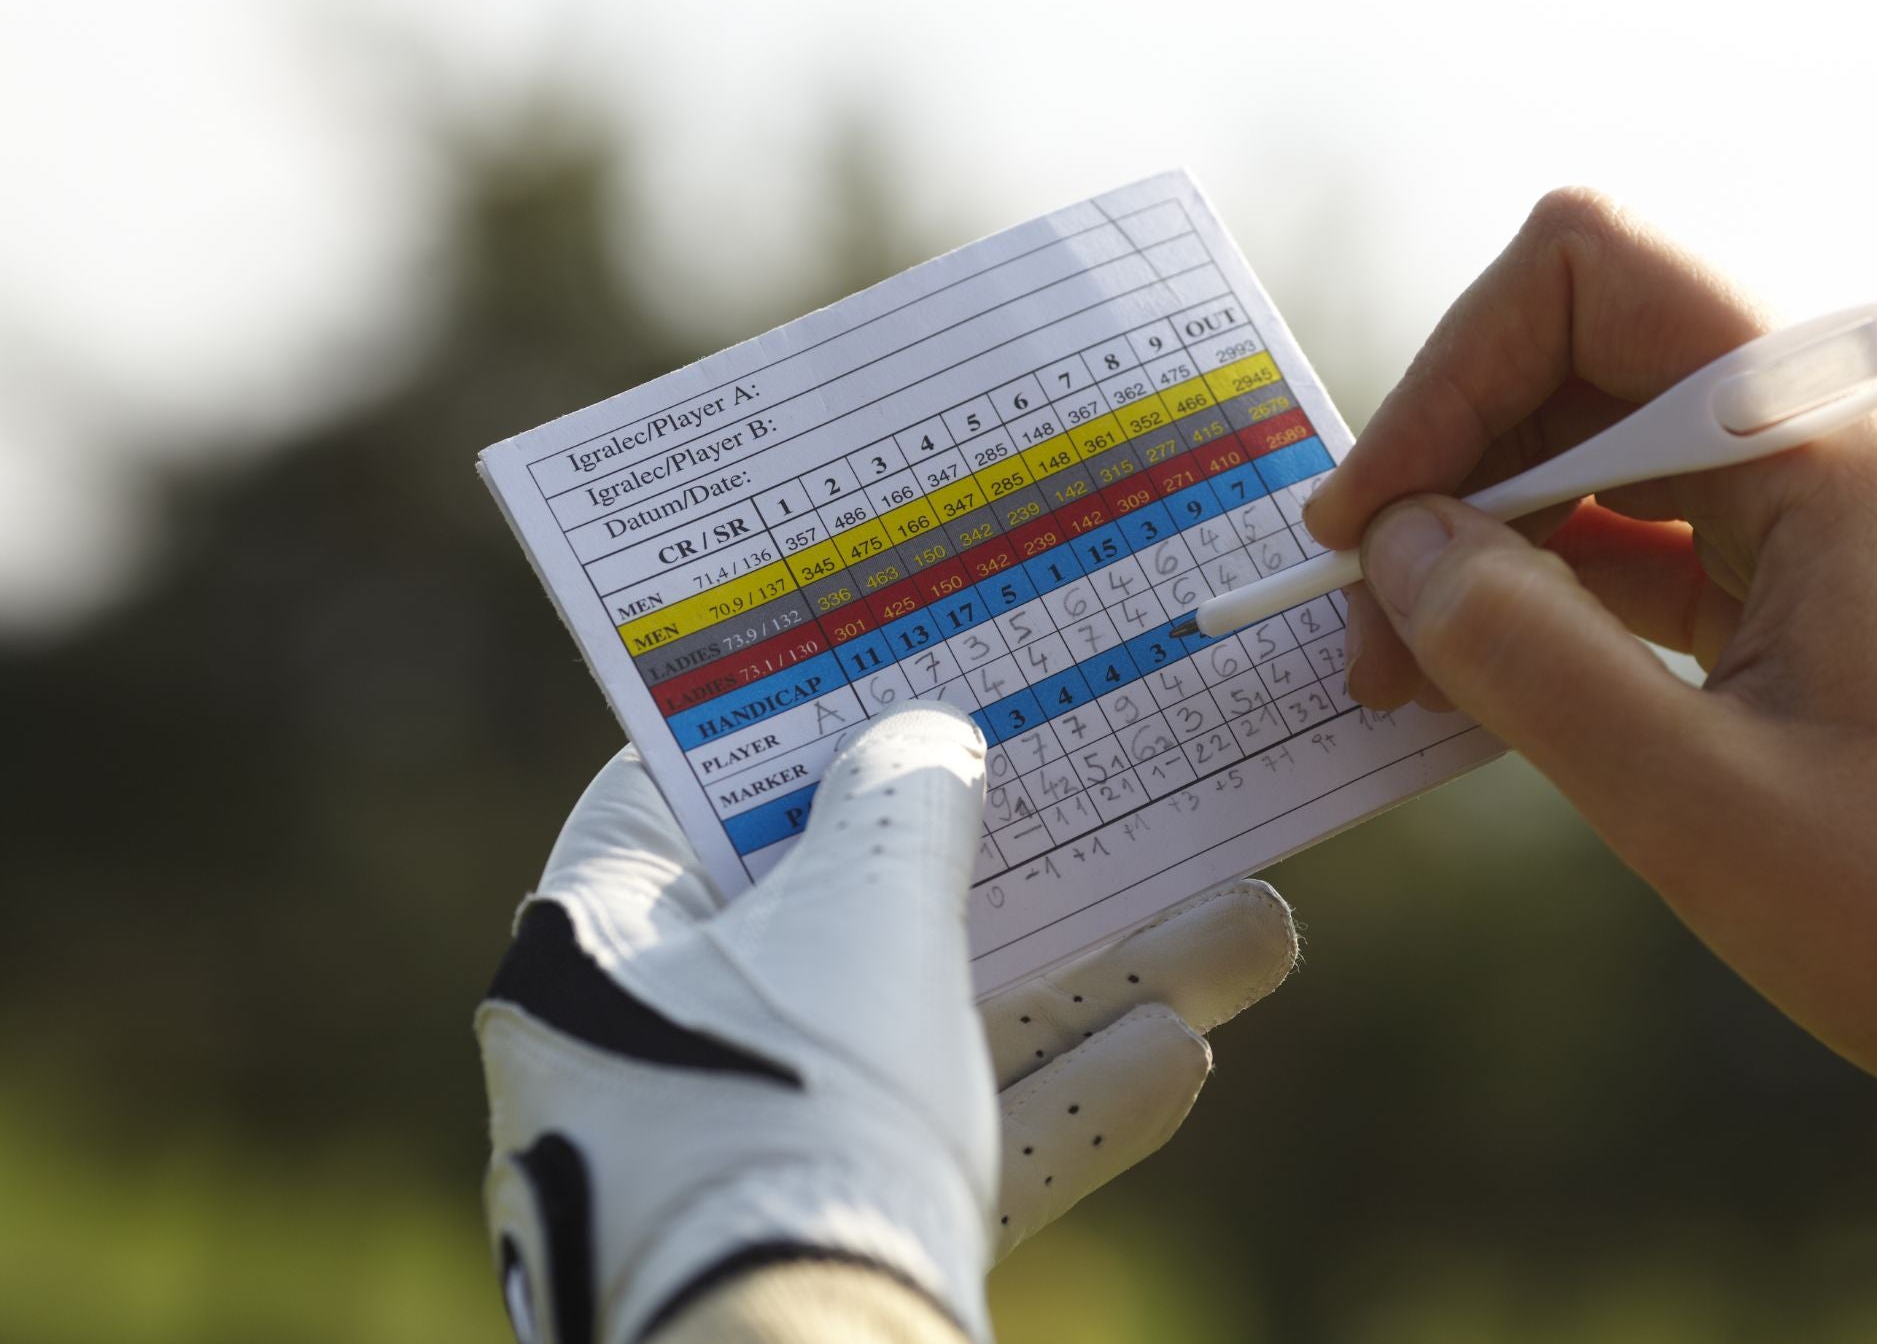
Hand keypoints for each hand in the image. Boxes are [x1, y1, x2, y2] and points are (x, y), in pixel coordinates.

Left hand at [476, 701, 1298, 1343]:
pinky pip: (945, 1143)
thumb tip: (925, 737)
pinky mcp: (822, 1237)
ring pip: (932, 1032)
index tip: (882, 669)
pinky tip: (1179, 1055)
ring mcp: (743, 1154)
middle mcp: (656, 1048)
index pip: (678, 790)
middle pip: (850, 912)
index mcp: (601, 947)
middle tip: (1095, 782)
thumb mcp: (862, 917)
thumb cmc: (795, 1112)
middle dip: (1009, 863)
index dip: (783, 722)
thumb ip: (901, 804)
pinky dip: (1051, 1102)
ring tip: (1244, 927)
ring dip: (1085, 984)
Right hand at [1302, 188, 1876, 1134]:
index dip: (1447, 374)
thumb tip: (1394, 553)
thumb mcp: (1699, 804)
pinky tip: (1477, 670)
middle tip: (1364, 619)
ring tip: (1405, 666)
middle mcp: (1819, 429)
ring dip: (1475, 534)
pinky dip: (1532, 582)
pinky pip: (1623, 523)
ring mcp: (1807, 495)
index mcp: (1825, 438)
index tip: (1368, 522)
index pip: (1590, 274)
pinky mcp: (1787, 565)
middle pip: (1570, 352)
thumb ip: (1528, 660)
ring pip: (1584, 440)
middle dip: (1444, 470)